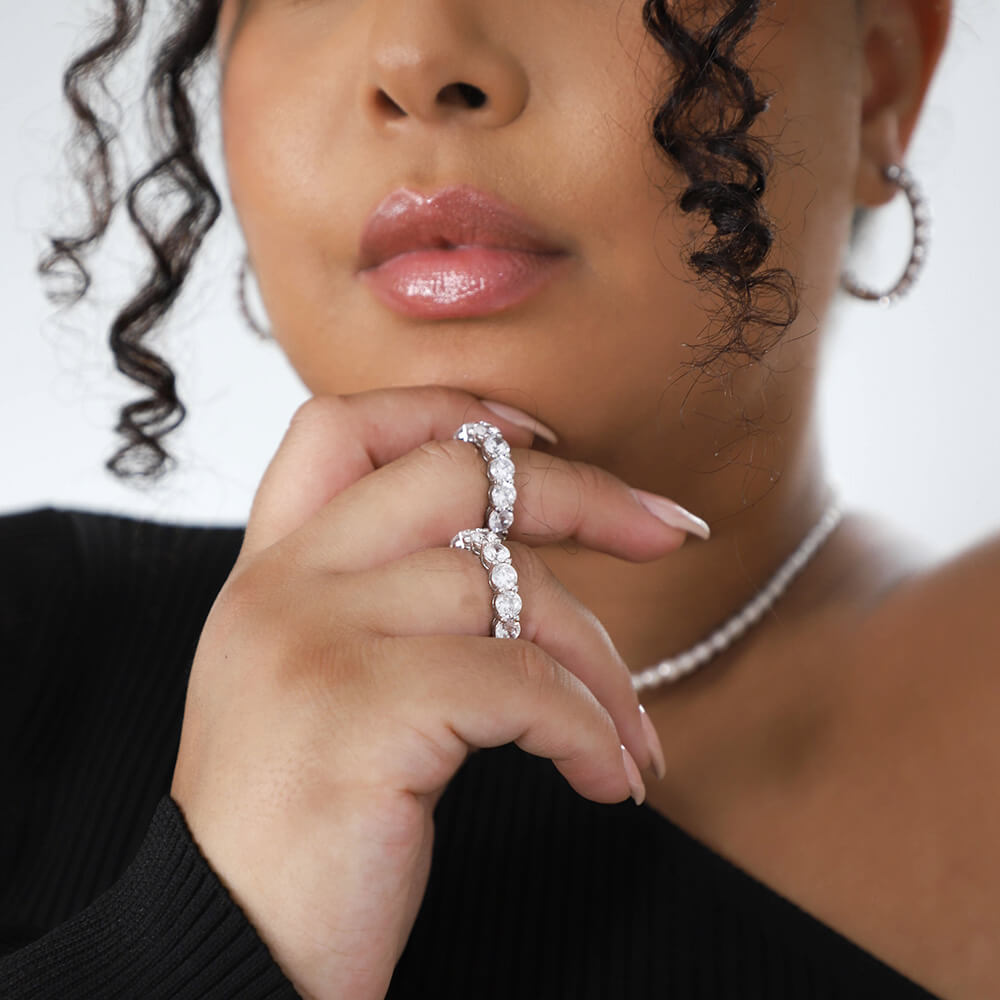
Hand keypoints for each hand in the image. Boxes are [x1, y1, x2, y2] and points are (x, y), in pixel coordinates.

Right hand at [170, 387, 692, 999]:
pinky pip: (521, 684)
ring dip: (602, 665)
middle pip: (457, 476)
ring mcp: (312, 640)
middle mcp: (281, 585)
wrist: (232, 958)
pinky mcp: (359, 712)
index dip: (452, 411)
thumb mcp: (319, 684)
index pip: (344, 427)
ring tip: (630, 739)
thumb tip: (512, 557)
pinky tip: (606, 782)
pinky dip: (589, 730)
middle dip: (583, 494)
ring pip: (509, 587)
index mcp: (269, 571)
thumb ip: (382, 602)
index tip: (544, 440)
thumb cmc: (302, 828)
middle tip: (671, 531)